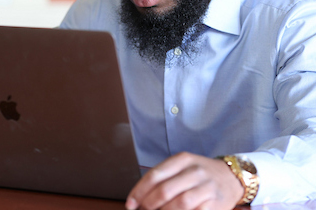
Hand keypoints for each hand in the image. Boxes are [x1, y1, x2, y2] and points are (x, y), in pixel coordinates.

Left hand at [126, 152, 243, 209]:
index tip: (130, 203)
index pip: (155, 175)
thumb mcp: (183, 166)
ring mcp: (206, 188)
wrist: (231, 177)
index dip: (139, 191)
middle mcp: (194, 171)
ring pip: (179, 203)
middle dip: (149, 204)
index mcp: (182, 159)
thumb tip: (140, 198)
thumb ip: (164, 178)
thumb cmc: (200, 173)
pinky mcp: (215, 204)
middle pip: (165, 190)